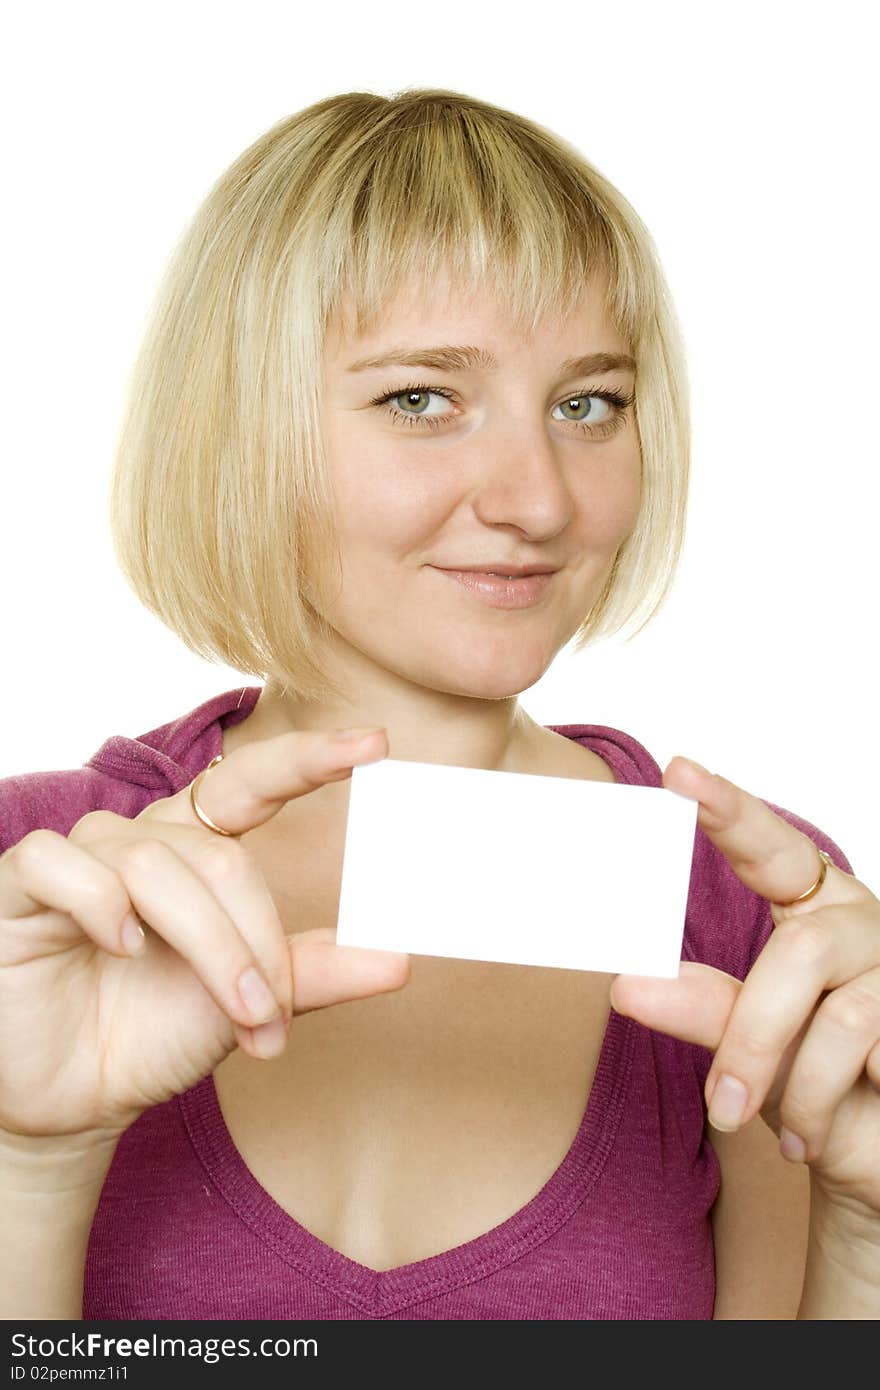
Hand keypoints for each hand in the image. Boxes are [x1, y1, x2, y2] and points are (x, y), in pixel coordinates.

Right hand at [0, 727, 408, 1144]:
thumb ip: (308, 975)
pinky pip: (61, 862)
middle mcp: (140, 842)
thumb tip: (398, 961)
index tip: (374, 744)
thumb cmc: (151, 1036)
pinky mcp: (19, 885)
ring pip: (154, 864)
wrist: (70, 1102)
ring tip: (230, 1012)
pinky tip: (122, 945)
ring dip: (206, 945)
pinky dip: (100, 902)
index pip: (250, 783)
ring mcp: (79, 859)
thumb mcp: (243, 1006)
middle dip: (255, 941)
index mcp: (195, 852)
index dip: (306, 758)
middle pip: (218, 857)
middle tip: (269, 1015)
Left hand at [609, 756, 879, 1221]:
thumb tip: (625, 986)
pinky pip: (878, 1057)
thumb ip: (702, 1011)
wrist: (878, 1152)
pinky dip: (834, 1108)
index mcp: (813, 908)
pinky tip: (823, 1134)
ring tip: (778, 1138)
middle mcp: (861, 924)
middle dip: (752, 1037)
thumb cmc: (816, 1086)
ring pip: (840, 1019)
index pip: (770, 847)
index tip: (679, 771)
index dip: (730, 810)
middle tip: (721, 1105)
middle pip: (800, 953)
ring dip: (796, 1089)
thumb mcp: (749, 1046)